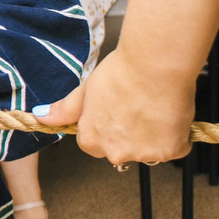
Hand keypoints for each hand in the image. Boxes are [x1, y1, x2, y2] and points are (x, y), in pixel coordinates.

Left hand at [46, 51, 190, 165]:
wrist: (155, 64)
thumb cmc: (121, 71)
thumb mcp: (86, 89)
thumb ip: (65, 110)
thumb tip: (41, 118)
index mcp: (91, 140)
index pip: (97, 143)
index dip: (110, 125)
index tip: (119, 109)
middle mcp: (115, 153)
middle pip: (124, 149)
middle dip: (132, 134)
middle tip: (139, 105)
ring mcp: (143, 154)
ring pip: (151, 149)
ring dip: (155, 134)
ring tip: (155, 105)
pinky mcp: (170, 151)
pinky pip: (176, 147)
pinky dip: (177, 134)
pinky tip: (171, 112)